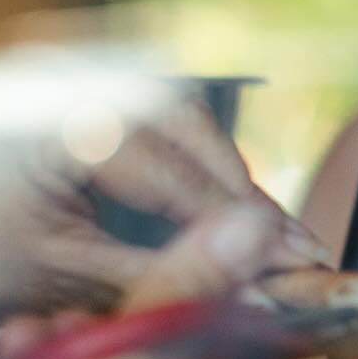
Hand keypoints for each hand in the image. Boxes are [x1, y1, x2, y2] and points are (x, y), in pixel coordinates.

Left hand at [0, 92, 326, 315]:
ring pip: (174, 119)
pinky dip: (178, 164)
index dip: (249, 226)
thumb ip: (164, 272)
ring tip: (254, 231)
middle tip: (290, 248)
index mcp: (72, 119)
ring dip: (217, 177)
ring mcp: (63, 78)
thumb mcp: (59, 269)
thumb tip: (254, 281)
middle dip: (243, 194)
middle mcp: (70, 79)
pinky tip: (201, 206)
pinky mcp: (59, 92)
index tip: (298, 259)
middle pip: (193, 131)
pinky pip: (141, 120)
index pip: (187, 178)